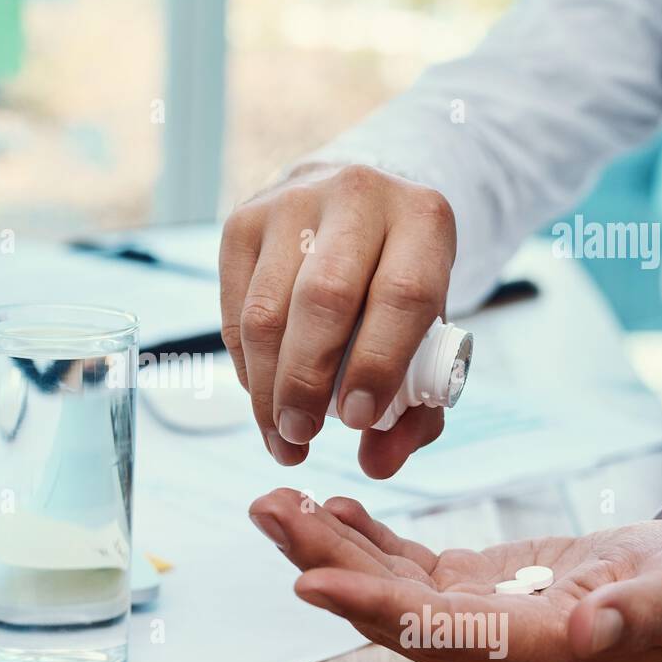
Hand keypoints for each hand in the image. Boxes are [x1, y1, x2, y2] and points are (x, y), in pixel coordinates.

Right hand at [219, 163, 455, 476]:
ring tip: (281, 435)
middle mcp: (358, 196)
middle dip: (307, 382)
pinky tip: (264, 395)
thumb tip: (377, 465)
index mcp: (424, 219)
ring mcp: (292, 203)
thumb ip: (417, 410)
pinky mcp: (242, 222)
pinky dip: (247, 365)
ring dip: (268, 386)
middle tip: (303, 436)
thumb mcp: (428, 336)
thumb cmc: (396, 287)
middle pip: (324, 300)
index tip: (359, 420)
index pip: (402, 294)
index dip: (378, 364)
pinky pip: (233, 309)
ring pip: (267, 310)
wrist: (354, 208)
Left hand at [248, 488, 661, 661]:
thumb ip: (630, 617)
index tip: (308, 579)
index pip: (429, 632)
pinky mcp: (463, 589)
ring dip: (326, 544)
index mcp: (524, 655)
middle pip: (384, 607)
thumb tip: (589, 630)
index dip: (367, 606)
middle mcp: (478, 647)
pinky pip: (401, 566)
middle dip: (321, 560)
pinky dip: (363, 537)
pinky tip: (330, 508)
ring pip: (380, 584)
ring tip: (277, 502)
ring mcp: (465, 619)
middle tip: (268, 511)